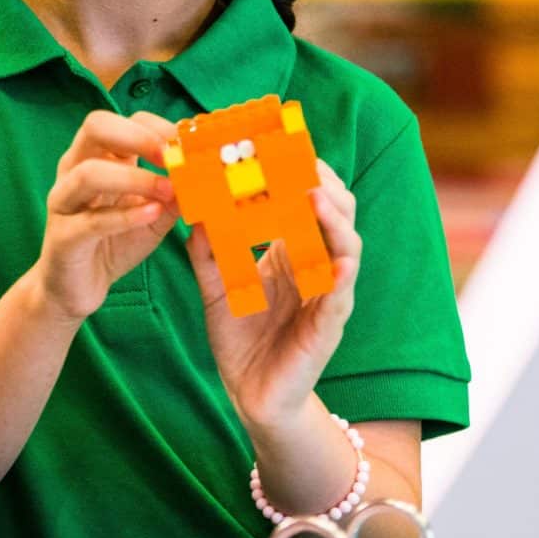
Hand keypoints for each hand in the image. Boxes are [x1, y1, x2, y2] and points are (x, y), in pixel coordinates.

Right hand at [32, 109, 179, 322]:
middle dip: (138, 137)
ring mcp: (63, 201)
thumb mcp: (153, 215)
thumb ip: (173, 193)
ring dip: (134, 178)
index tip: (184, 144)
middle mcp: (74, 170)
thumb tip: (204, 175)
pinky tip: (151, 215)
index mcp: (96, 158)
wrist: (77, 288)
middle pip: (95, 128)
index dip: (154, 127)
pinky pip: (91, 221)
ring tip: (168, 190)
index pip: (120, 121)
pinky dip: (125, 216)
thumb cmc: (113, 242)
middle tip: (171, 156)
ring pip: (88, 173)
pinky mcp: (62, 237)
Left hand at [189, 159, 360, 429]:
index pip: (304, 199)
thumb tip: (192, 206)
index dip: (295, 171)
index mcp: (292, 250)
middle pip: (334, 210)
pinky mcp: (330, 324)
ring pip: (347, 242)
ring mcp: (328, 292)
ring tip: (313, 190)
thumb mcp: (215, 284)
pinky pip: (342, 290)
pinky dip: (340, 266)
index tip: (274, 142)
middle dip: (319, 180)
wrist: (252, 395)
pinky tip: (334, 252)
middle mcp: (316, 265)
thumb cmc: (240, 337)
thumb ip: (206, 248)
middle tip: (295, 155)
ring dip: (333, 214)